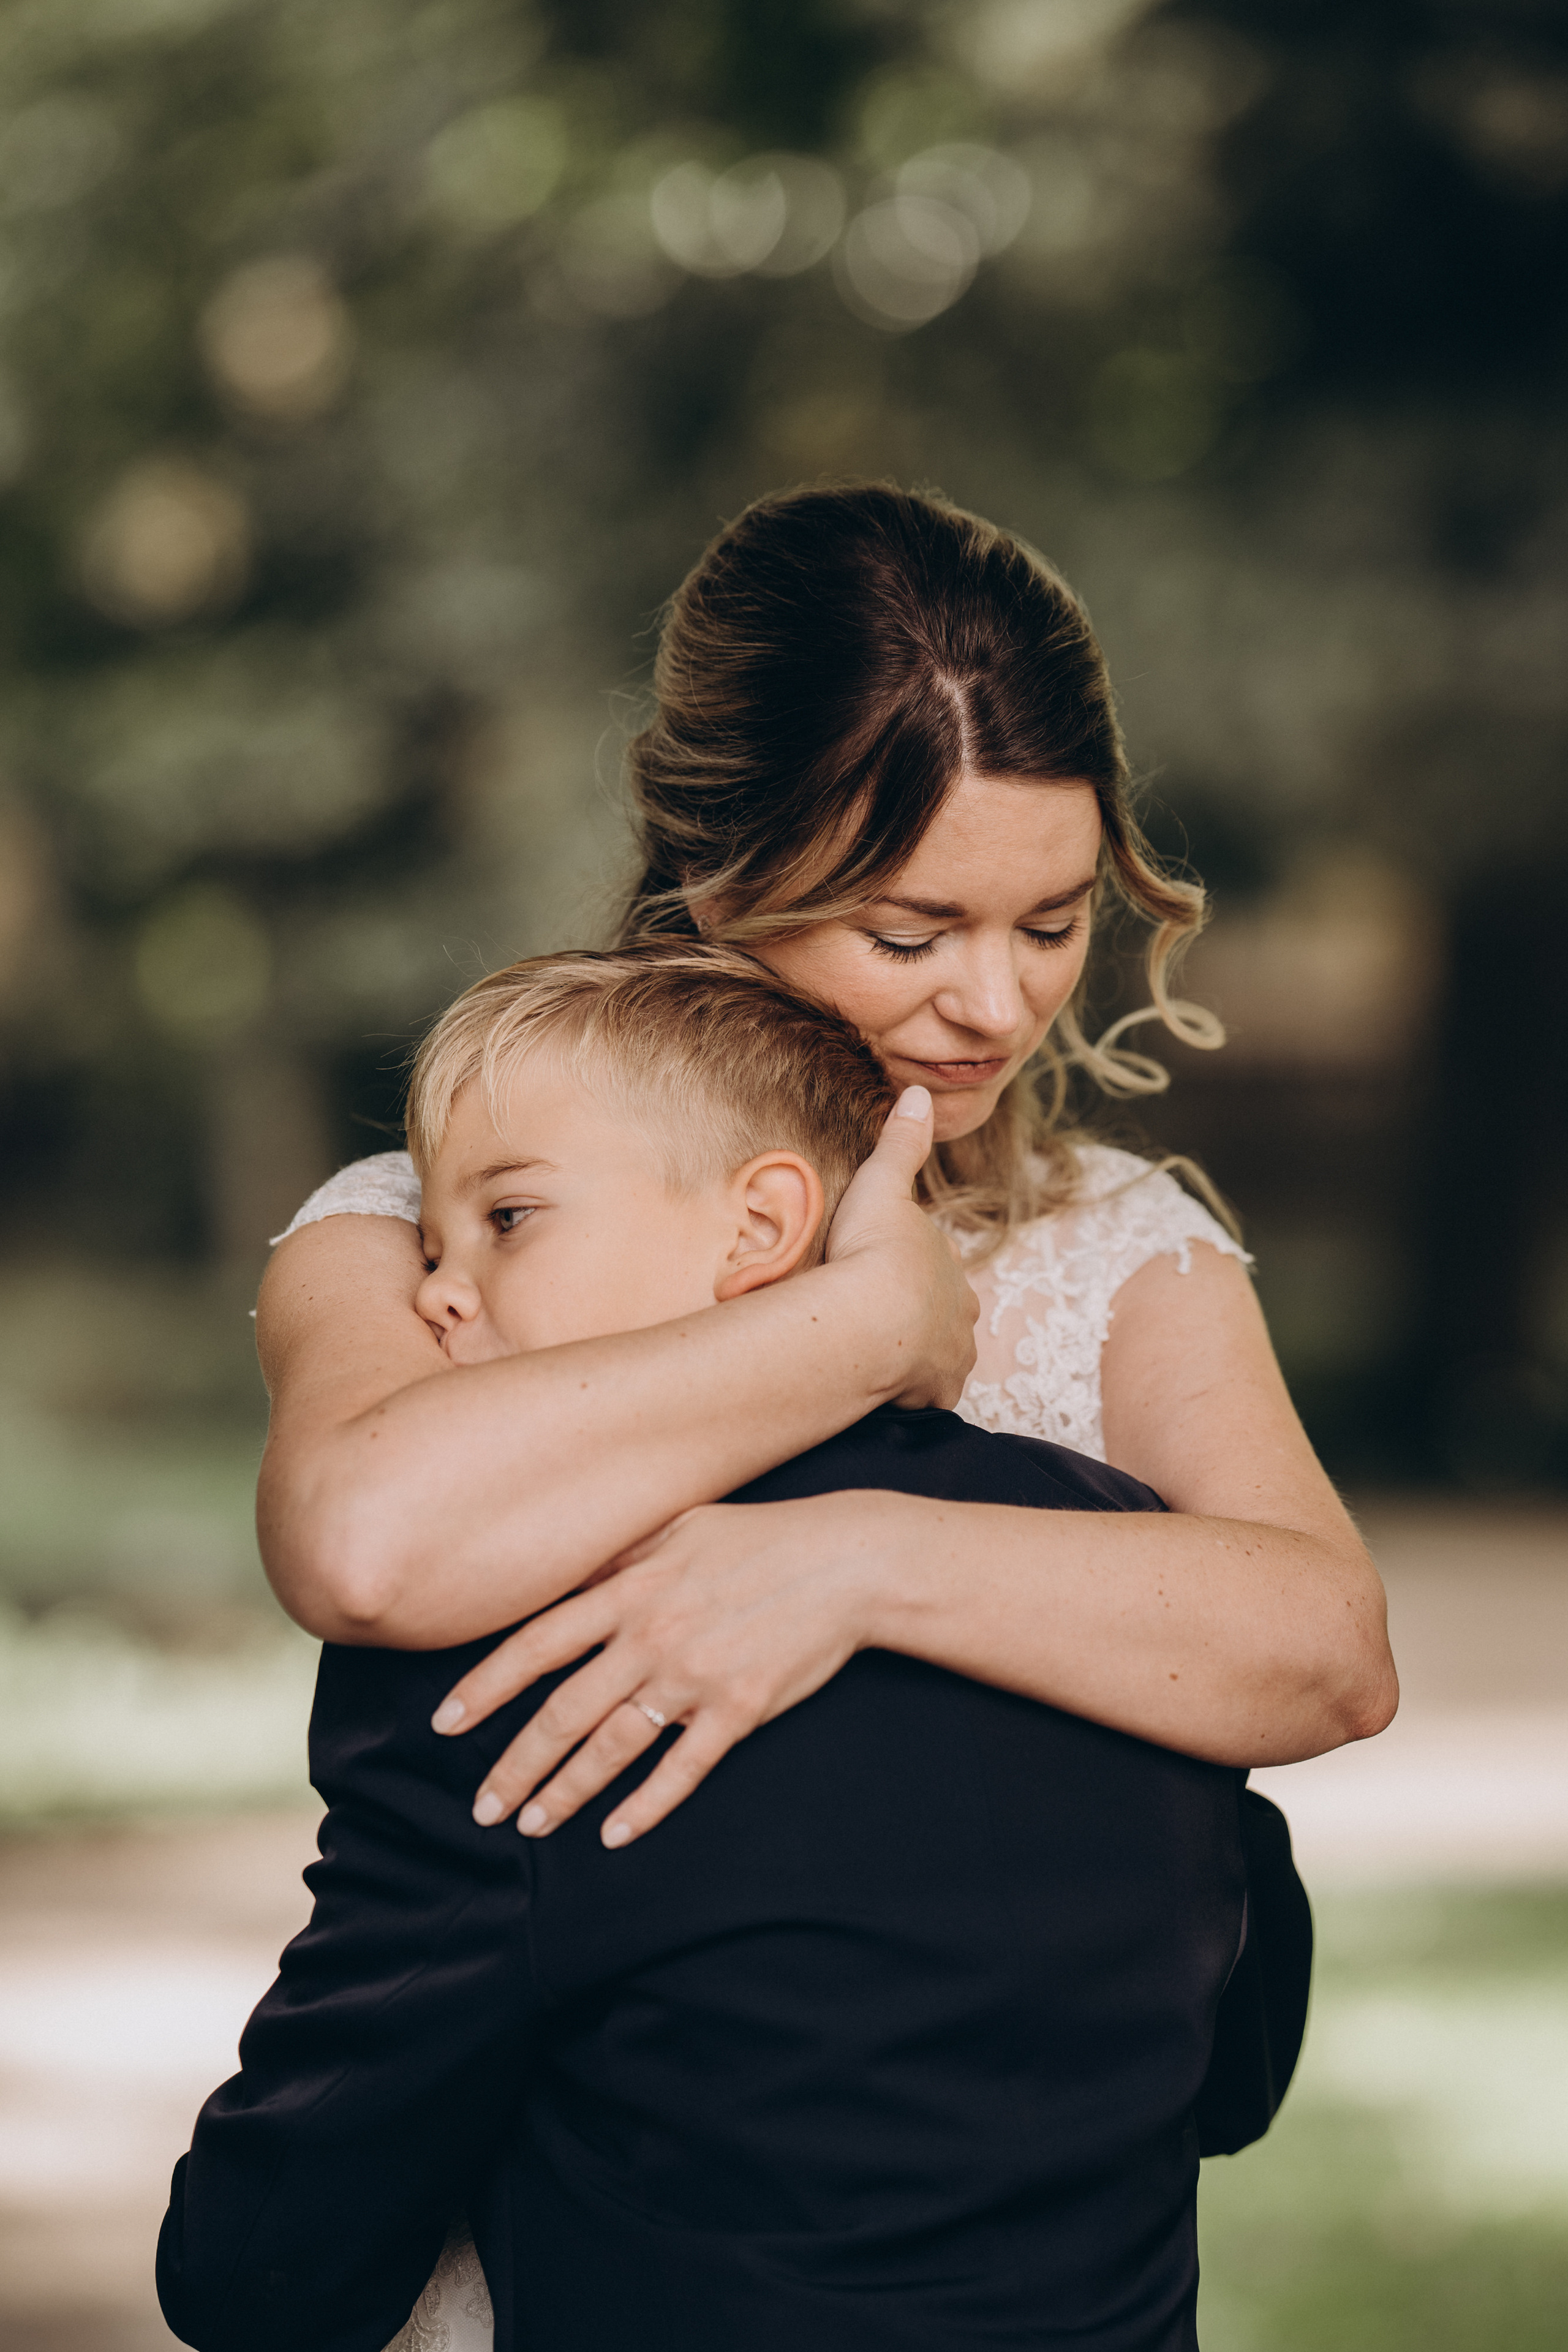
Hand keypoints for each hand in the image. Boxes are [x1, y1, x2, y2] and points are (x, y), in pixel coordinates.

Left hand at [434, 1489, 916, 1846]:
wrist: (846, 1563)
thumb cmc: (759, 1539)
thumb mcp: (677, 1527)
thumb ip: (617, 1558)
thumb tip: (563, 1579)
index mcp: (630, 1588)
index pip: (537, 1644)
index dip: (486, 1687)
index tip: (445, 1723)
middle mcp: (652, 1636)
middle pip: (564, 1711)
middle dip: (515, 1764)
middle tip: (481, 1807)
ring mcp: (695, 1677)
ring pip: (613, 1747)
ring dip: (566, 1792)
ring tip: (531, 1823)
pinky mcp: (739, 1710)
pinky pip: (682, 1770)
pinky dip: (646, 1806)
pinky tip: (616, 1834)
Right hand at [825, 1086, 976, 1408]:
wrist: (869, 1318)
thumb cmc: (872, 1251)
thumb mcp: (883, 1185)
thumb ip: (901, 1143)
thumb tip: (919, 1092)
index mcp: (950, 1267)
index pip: (936, 1267)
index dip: (908, 1268)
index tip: (880, 1271)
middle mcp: (962, 1313)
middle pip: (943, 1314)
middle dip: (919, 1316)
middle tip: (878, 1317)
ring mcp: (952, 1356)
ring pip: (938, 1355)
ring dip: (914, 1356)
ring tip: (876, 1356)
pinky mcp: (936, 1393)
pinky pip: (926, 1395)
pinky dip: (909, 1392)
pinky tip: (884, 1389)